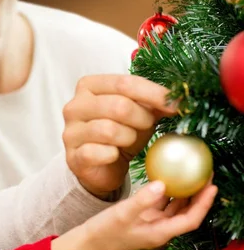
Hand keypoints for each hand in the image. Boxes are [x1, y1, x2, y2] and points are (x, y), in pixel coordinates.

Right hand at [51, 180, 217, 249]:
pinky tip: (167, 178)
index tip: (211, 186)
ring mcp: (152, 223)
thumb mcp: (123, 213)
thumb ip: (142, 199)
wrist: (89, 240)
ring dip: (186, 193)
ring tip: (192, 175)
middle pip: (187, 212)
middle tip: (205, 175)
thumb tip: (162, 184)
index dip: (203, 203)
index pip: (190, 219)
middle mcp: (160, 229)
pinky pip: (162, 203)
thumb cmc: (105, 231)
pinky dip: (168, 192)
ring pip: (176, 208)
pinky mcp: (144, 217)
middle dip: (199, 195)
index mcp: (160, 232)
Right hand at [62, 74, 177, 198]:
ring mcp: (70, 131)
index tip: (177, 104)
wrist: (102, 166)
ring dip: (128, 138)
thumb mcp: (138, 113)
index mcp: (89, 86)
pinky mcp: (72, 156)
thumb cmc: (121, 133)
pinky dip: (113, 155)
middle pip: (118, 105)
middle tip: (149, 126)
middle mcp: (74, 105)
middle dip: (142, 118)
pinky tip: (114, 155)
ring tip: (129, 141)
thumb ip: (153, 102)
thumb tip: (179, 98)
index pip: (124, 82)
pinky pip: (98, 153)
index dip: (154, 93)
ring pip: (109, 130)